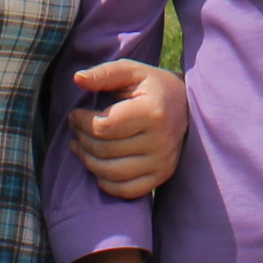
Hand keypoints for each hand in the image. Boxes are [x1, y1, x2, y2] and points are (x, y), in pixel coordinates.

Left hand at [68, 59, 189, 201]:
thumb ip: (104, 73)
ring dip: (87, 160)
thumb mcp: (131, 71)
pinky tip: (97, 166)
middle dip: (81, 138)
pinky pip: (126, 190)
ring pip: (111, 172)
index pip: (104, 126)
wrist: (188, 106)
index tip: (75, 114)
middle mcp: (160, 140)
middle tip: (75, 128)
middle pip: (104, 150)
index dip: (81, 122)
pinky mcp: (162, 175)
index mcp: (152, 111)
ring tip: (80, 145)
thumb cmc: (153, 87)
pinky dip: (105, 182)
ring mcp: (162, 161)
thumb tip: (77, 78)